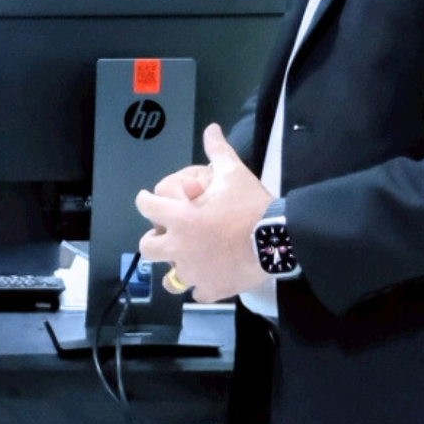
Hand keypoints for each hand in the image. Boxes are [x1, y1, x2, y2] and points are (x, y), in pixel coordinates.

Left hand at [136, 124, 270, 305]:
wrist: (276, 240)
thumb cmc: (250, 205)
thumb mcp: (233, 173)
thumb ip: (217, 151)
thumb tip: (211, 129)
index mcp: (179, 218)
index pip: (146, 206)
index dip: (147, 200)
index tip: (151, 201)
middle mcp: (178, 247)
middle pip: (147, 247)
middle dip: (155, 239)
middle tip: (171, 234)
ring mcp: (193, 273)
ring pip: (168, 280)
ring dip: (174, 269)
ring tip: (188, 260)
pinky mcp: (210, 290)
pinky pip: (196, 293)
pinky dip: (202, 285)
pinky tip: (211, 276)